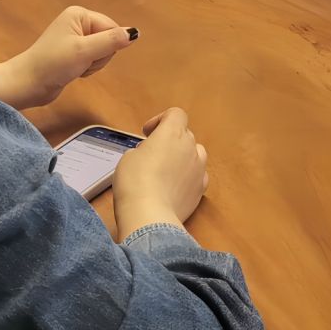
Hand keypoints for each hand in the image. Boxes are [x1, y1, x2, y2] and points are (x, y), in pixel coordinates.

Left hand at [0, 6, 134, 107]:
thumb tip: (135, 32)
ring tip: (76, 68)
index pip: (112, 28)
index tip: (89, 55)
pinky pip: (93, 60)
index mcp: (80, 14)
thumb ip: (111, 41)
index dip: (107, 46)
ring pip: (103, 52)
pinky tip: (74, 72)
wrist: (27, 84)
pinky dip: (87, 68)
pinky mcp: (73, 54)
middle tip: (81, 62)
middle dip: (99, 56)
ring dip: (93, 64)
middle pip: (109, 39)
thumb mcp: (84, 51)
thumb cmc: (53, 64)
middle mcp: (78, 23)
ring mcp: (75, 39)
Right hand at [113, 107, 209, 235]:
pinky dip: (188, 178)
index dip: (161, 120)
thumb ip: (145, 149)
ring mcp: (200, 169)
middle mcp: (191, 147)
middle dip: (170, 141)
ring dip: (183, 158)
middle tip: (152, 155)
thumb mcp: (129, 157)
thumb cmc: (134, 181)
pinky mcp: (201, 190)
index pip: (176, 114)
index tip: (148, 133)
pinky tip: (174, 188)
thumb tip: (151, 155)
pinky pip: (197, 176)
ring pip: (195, 155)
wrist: (149, 215)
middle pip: (185, 135)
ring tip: (166, 171)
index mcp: (172, 132)